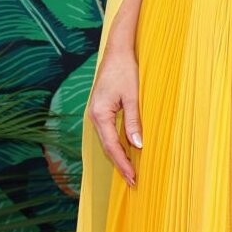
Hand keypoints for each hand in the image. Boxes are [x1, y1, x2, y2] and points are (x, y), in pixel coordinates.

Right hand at [87, 45, 142, 186]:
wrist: (117, 51)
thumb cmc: (125, 70)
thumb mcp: (132, 96)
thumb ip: (133, 121)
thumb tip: (137, 145)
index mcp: (100, 114)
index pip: (112, 146)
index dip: (123, 163)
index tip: (133, 178)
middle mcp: (94, 116)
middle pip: (107, 147)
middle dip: (120, 164)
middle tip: (134, 181)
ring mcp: (96, 113)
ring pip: (107, 141)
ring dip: (118, 155)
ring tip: (130, 171)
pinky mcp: (101, 109)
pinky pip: (108, 132)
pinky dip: (116, 144)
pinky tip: (126, 150)